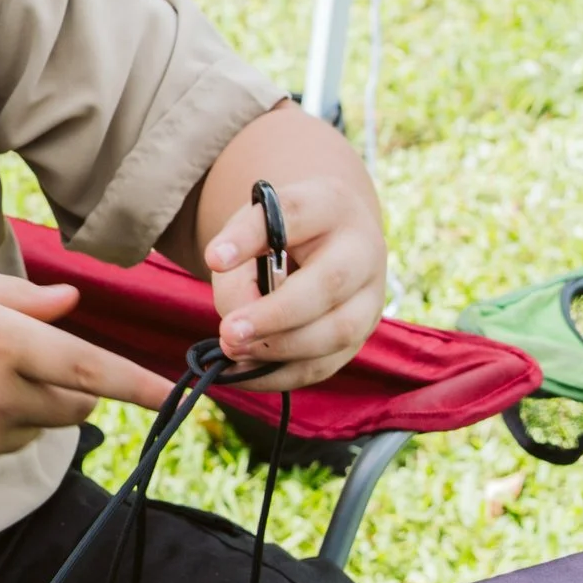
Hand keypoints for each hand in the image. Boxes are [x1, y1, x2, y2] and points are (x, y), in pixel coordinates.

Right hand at [0, 270, 172, 487]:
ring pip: (33, 430)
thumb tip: (71, 304)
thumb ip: (18, 299)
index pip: (91, 369)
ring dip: (20, 410)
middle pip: (74, 405)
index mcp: (1, 341)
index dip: (140, 386)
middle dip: (71, 389)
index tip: (179, 398)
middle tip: (21, 363)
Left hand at [200, 140, 386, 390]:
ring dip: (279, 349)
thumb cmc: (280, 236)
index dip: (251, 238)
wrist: (327, 241)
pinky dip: (279, 375)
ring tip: (232, 350)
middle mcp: (362, 250)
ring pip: (335, 332)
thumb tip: (236, 333)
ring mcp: (369, 297)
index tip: (214, 259)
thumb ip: (237, 271)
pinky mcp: (359, 336)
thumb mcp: (251, 232)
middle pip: (329, 283)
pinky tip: (242, 373)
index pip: (294, 214)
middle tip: (228, 332)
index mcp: (331, 206)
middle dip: (276, 315)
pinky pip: (323, 365)